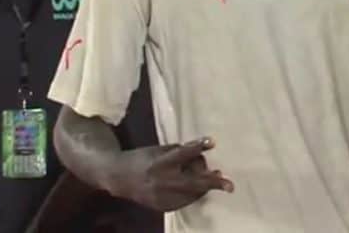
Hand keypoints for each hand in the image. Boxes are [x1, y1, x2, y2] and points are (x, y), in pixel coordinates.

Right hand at [108, 137, 233, 211]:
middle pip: (191, 183)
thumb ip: (181, 151)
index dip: (197, 147)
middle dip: (211, 183)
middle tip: (229, 185)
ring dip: (204, 185)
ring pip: (191, 194)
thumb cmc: (144, 158)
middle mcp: (161, 181)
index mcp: (160, 162)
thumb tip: (203, 151)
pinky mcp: (162, 207)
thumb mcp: (160, 150)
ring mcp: (161, 197)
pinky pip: (184, 201)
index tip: (212, 141)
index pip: (182, 154)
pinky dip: (193, 193)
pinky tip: (196, 186)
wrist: (119, 178)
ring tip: (213, 175)